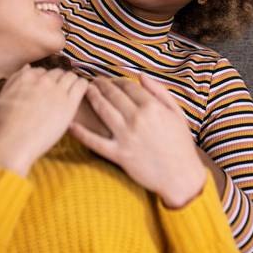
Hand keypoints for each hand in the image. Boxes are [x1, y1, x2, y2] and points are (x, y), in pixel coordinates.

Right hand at [0, 65, 87, 175]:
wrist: (14, 141)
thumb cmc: (5, 123)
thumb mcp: (4, 94)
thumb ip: (16, 78)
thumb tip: (27, 67)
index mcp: (28, 77)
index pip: (43, 71)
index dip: (46, 79)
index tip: (47, 88)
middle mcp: (43, 80)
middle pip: (58, 72)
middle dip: (59, 79)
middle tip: (60, 91)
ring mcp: (57, 91)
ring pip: (71, 76)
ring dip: (72, 81)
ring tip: (71, 91)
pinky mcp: (69, 103)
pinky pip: (82, 85)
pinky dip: (82, 85)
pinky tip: (80, 92)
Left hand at [69, 74, 205, 207]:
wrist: (181, 177)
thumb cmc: (181, 144)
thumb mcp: (177, 113)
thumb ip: (160, 92)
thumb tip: (141, 75)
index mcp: (152, 107)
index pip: (128, 86)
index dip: (118, 80)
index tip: (112, 80)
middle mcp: (137, 119)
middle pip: (113, 95)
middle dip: (102, 85)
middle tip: (94, 81)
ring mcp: (126, 137)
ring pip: (103, 110)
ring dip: (92, 98)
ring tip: (85, 91)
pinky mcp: (119, 154)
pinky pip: (95, 142)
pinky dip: (81, 133)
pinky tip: (71, 124)